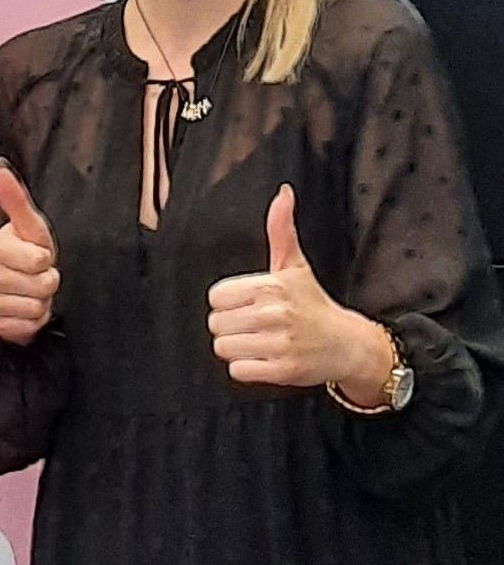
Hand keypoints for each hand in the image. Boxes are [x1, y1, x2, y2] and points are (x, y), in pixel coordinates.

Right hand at [0, 157, 59, 345]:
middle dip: (46, 284)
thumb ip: (16, 199)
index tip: (39, 256)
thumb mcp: (31, 227)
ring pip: (33, 308)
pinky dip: (32, 323)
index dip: (46, 260)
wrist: (22, 291)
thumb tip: (0, 167)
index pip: (38, 259)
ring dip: (40, 304)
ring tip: (32, 294)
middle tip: (38, 277)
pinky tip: (25, 311)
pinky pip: (24, 327)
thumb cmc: (29, 255)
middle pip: (39, 286)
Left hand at [208, 184, 384, 388]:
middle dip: (231, 327)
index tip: (248, 305)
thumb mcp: (295, 265)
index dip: (228, 303)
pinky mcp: (282, 370)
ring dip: (237, 349)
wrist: (348, 345)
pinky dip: (247, 368)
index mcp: (271, 286)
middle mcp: (275, 313)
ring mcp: (279, 343)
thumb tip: (283, 193)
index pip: (216, 297)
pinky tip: (266, 359)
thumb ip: (281, 230)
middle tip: (255, 326)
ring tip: (260, 342)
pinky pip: (238, 371)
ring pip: (223, 348)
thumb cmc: (313, 304)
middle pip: (215, 324)